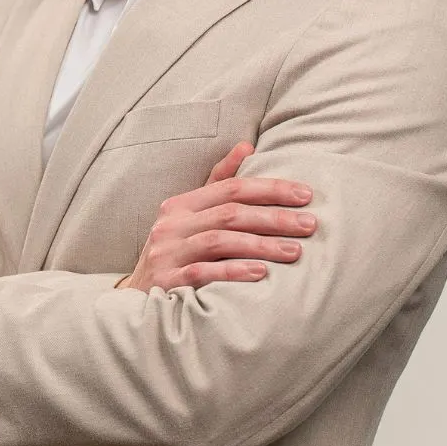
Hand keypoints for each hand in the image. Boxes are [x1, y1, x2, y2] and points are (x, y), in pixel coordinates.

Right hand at [118, 141, 316, 291]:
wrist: (136, 299)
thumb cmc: (175, 253)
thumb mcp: (190, 216)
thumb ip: (218, 182)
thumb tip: (247, 146)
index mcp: (180, 205)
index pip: (230, 187)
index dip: (269, 188)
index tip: (305, 194)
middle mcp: (171, 225)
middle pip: (229, 213)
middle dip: (274, 217)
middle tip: (310, 224)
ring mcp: (167, 253)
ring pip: (219, 241)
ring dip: (261, 245)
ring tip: (295, 251)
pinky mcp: (166, 282)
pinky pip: (203, 273)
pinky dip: (233, 271)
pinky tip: (260, 274)